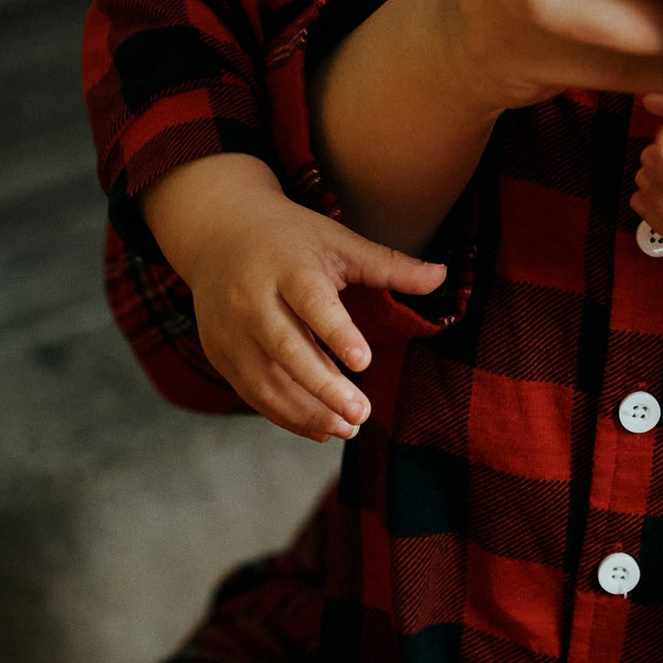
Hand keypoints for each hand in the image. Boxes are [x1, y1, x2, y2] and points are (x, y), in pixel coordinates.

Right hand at [144, 156, 444, 442]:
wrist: (218, 233)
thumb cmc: (291, 239)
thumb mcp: (338, 242)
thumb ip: (388, 265)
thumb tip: (443, 275)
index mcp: (286, 266)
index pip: (311, 302)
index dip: (336, 333)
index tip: (364, 363)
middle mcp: (251, 298)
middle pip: (285, 349)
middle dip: (323, 386)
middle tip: (361, 414)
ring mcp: (230, 329)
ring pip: (265, 380)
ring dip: (306, 411)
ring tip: (348, 428)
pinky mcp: (219, 352)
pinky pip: (251, 392)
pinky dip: (284, 415)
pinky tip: (320, 428)